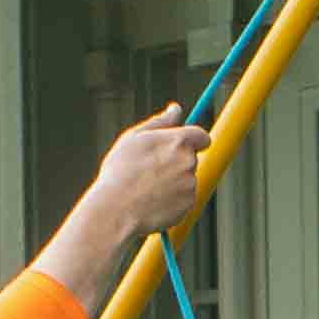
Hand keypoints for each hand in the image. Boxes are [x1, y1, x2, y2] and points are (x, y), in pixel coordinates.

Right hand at [39, 106, 209, 306]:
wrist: (117, 208)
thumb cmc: (120, 171)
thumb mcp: (134, 138)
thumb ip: (160, 122)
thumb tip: (176, 109)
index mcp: (178, 141)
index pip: (201, 136)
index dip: (193, 140)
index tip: (181, 146)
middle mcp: (189, 162)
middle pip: (190, 159)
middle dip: (175, 163)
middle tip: (150, 171)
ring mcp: (190, 184)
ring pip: (185, 180)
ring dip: (172, 182)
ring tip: (146, 188)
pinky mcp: (188, 205)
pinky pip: (183, 200)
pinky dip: (171, 200)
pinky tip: (151, 201)